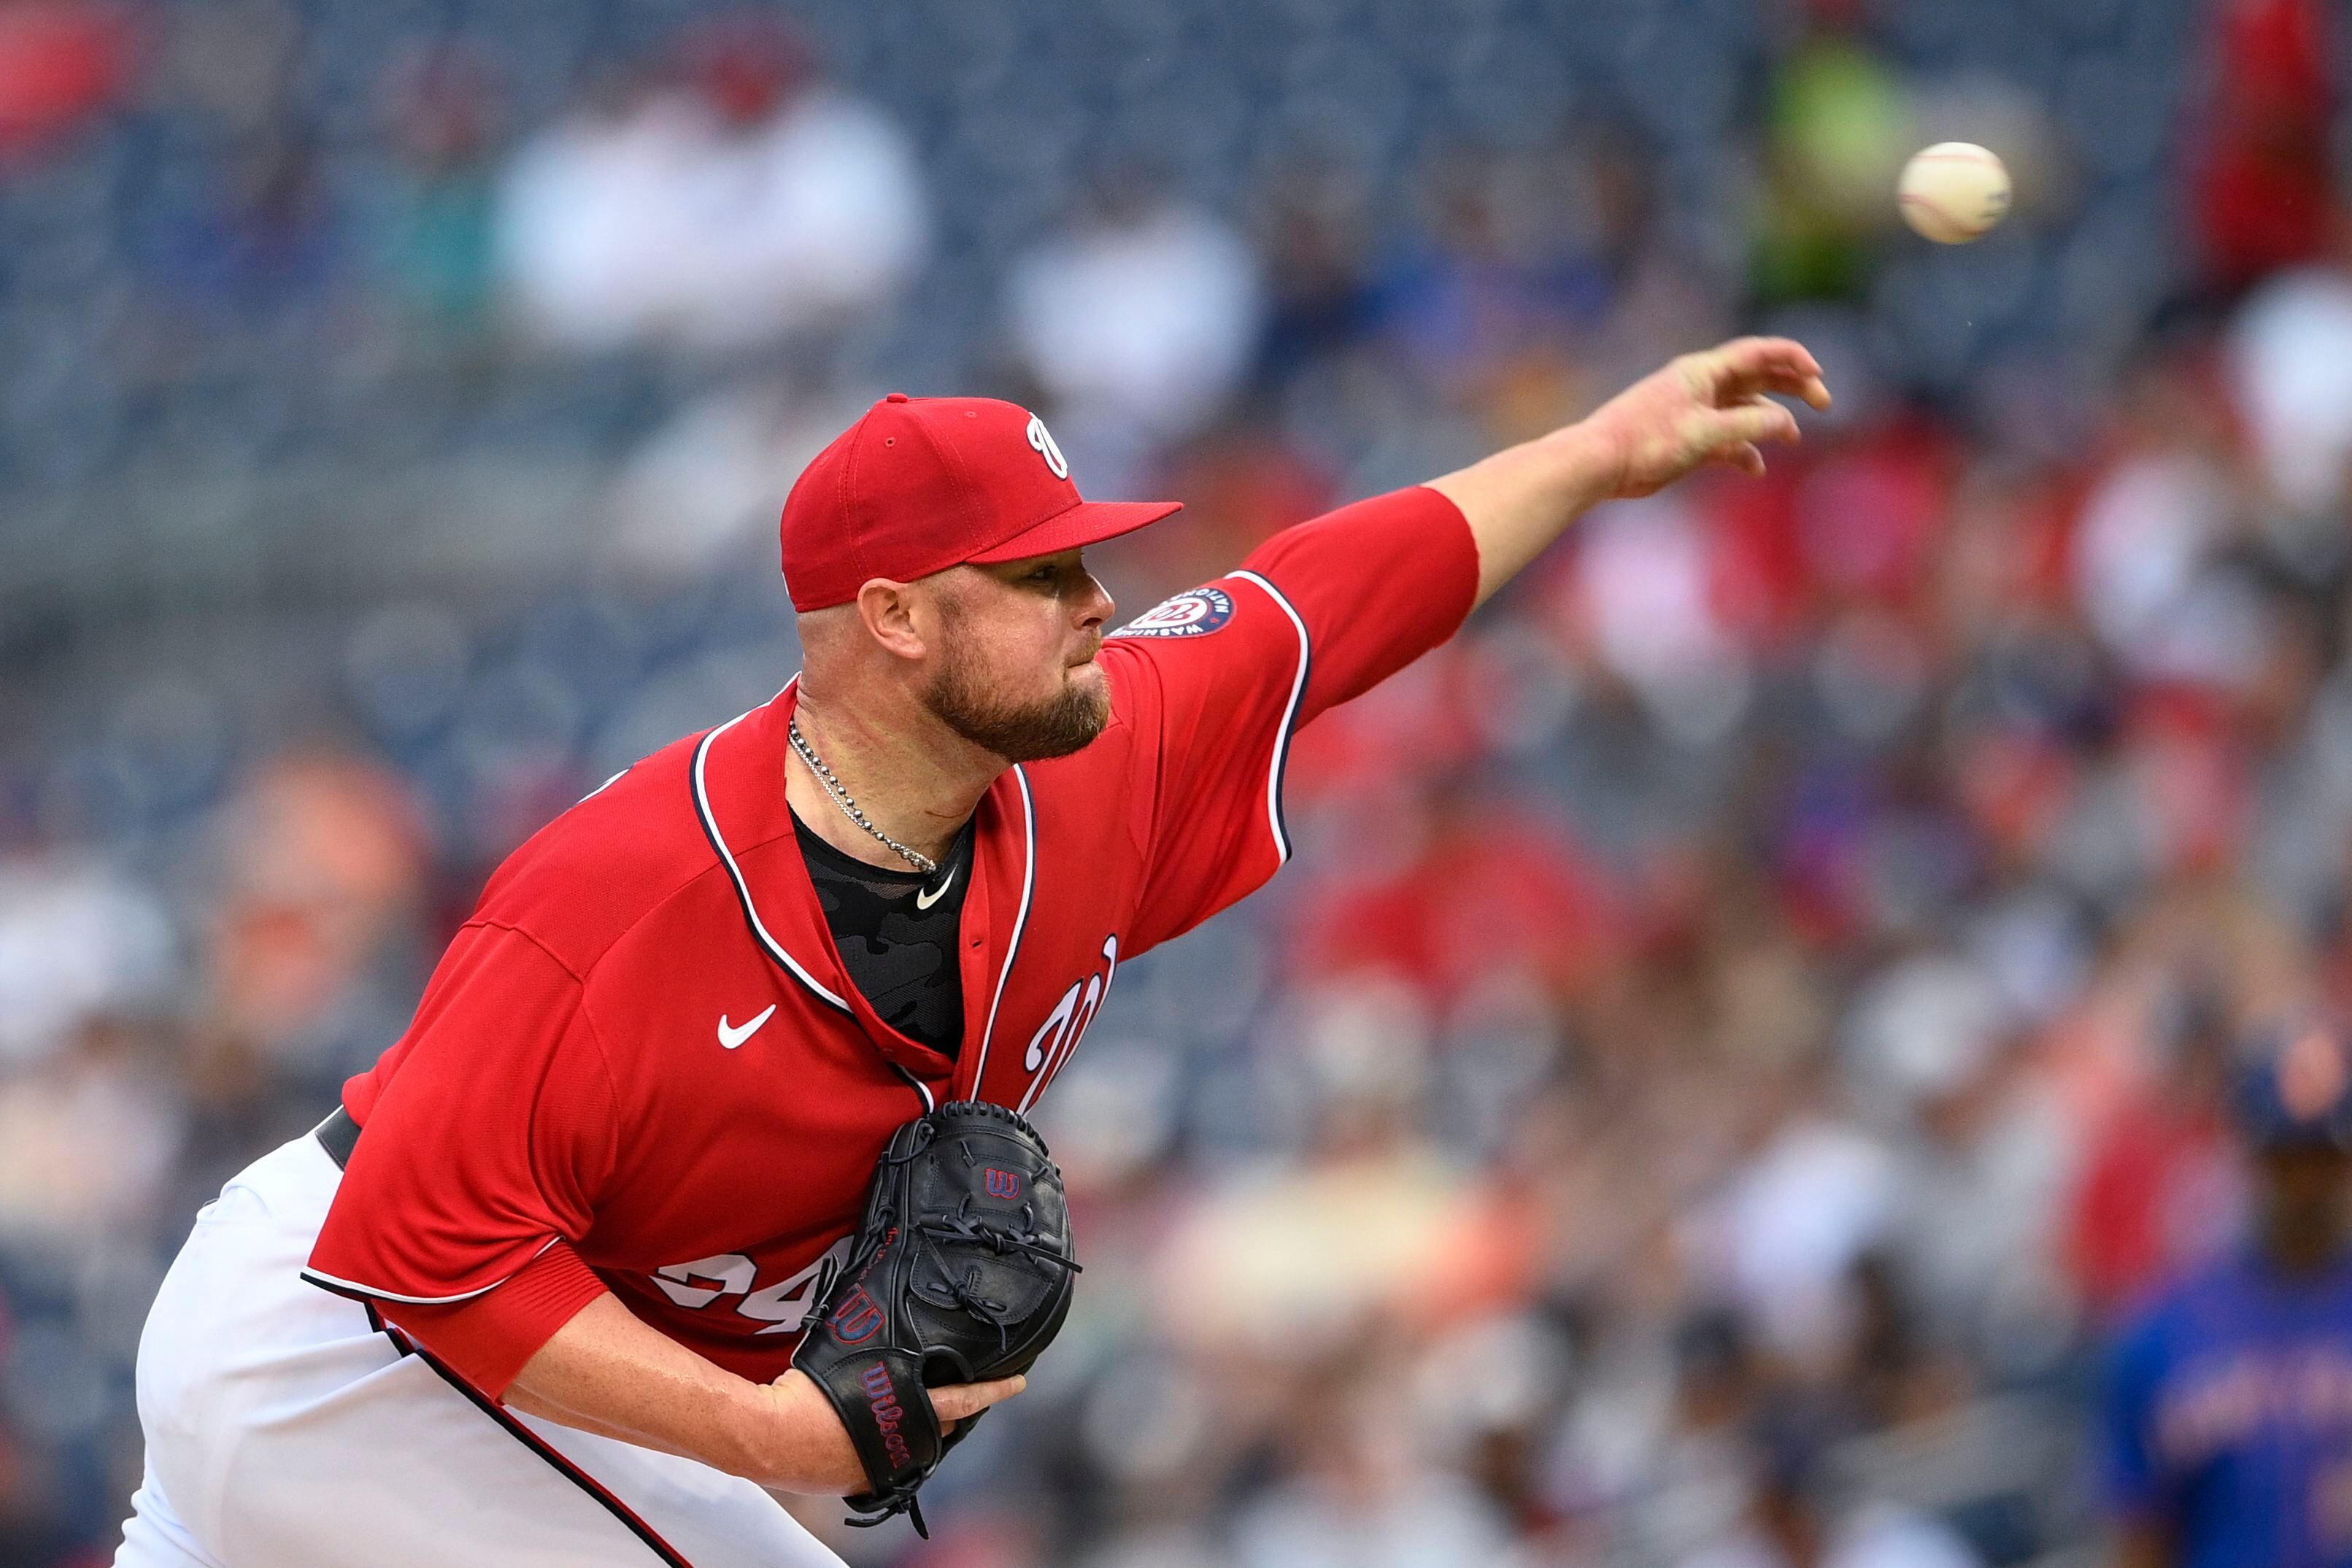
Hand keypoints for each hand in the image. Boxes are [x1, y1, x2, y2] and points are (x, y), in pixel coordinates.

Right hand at [762, 1367, 1028, 1493]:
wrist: (766, 1435)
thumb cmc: (803, 1391)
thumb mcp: (847, 1355)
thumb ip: (876, 1346)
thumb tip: (883, 1318)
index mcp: (904, 1409)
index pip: (961, 1398)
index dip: (992, 1390)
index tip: (1018, 1383)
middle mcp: (900, 1444)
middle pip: (943, 1428)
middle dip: (956, 1413)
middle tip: (966, 1396)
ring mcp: (879, 1468)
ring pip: (915, 1448)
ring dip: (920, 1432)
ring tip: (915, 1412)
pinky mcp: (856, 1483)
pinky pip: (883, 1464)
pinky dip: (884, 1449)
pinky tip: (871, 1434)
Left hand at [1570, 336, 1831, 499]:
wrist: (1600, 464)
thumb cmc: (1646, 441)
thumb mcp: (1704, 432)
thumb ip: (1749, 425)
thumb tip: (1787, 424)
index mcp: (1703, 372)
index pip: (1758, 353)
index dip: (1793, 358)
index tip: (1818, 373)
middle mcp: (1702, 386)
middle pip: (1758, 378)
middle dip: (1793, 387)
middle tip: (1823, 403)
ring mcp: (1696, 413)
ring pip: (1745, 409)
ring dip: (1771, 421)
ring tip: (1793, 438)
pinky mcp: (1688, 440)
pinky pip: (1727, 440)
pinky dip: (1744, 451)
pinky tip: (1755, 468)